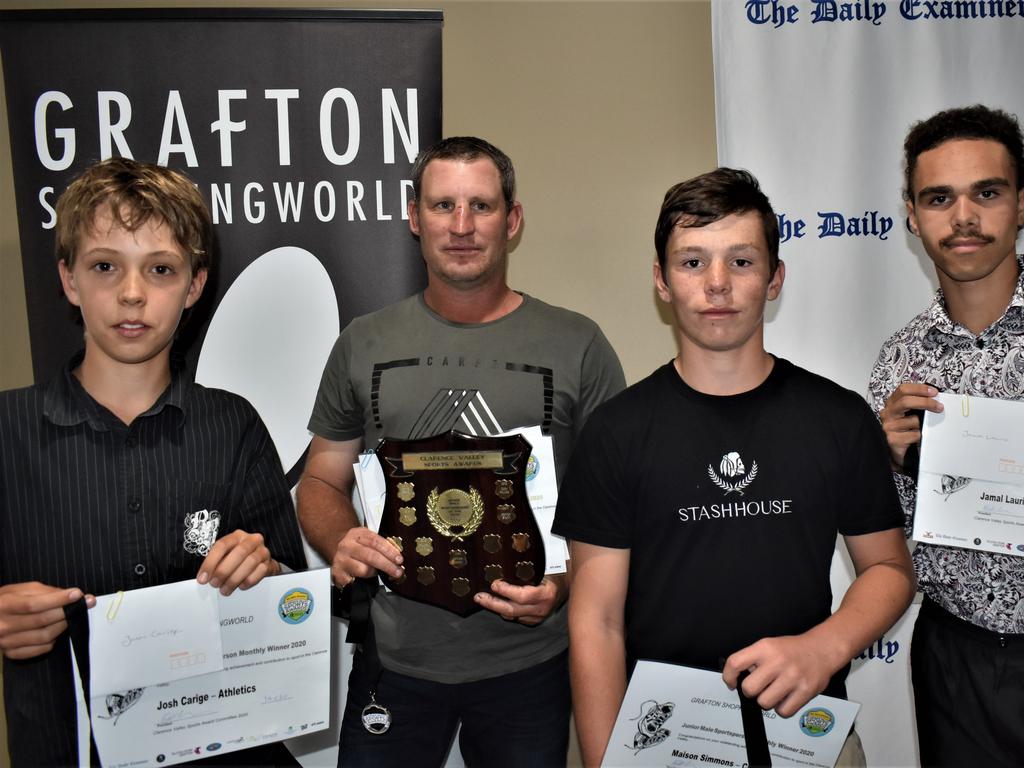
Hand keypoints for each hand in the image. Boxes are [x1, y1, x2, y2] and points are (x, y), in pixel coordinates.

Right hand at [0, 582, 94, 659]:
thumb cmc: (5, 602)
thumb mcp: (19, 590)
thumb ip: (42, 591)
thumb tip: (67, 595)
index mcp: (4, 605)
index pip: (33, 604)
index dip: (57, 600)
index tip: (77, 594)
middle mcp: (3, 626)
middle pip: (41, 621)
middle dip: (67, 611)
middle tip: (84, 604)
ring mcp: (7, 642)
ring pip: (44, 636)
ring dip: (63, 625)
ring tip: (71, 616)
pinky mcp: (12, 653)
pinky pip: (41, 649)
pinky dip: (54, 639)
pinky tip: (57, 629)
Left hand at [197, 530, 278, 595]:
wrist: (260, 562)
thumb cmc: (239, 560)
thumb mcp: (226, 556)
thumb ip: (216, 564)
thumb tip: (204, 578)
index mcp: (237, 536)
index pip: (222, 545)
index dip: (210, 562)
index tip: (203, 578)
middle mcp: (251, 540)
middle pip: (239, 552)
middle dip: (224, 571)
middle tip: (214, 584)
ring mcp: (262, 551)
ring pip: (250, 562)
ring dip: (235, 578)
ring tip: (225, 589)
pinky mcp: (269, 563)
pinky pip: (260, 572)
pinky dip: (248, 580)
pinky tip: (240, 586)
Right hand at [331, 526, 403, 587]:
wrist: (336, 551)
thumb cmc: (357, 546)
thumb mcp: (367, 539)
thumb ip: (380, 546)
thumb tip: (397, 558)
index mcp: (357, 534)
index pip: (375, 541)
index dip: (389, 551)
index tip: (399, 559)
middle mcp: (347, 546)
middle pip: (370, 556)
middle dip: (387, 565)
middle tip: (398, 571)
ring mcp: (341, 560)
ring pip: (363, 569)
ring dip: (375, 573)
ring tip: (381, 574)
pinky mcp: (338, 574)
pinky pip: (355, 580)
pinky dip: (364, 581)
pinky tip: (368, 580)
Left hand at [474, 577, 564, 625]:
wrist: (571, 587)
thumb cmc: (557, 573)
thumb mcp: (548, 568)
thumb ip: (531, 568)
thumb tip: (508, 559)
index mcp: (546, 594)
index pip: (522, 596)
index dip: (506, 591)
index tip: (494, 584)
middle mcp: (541, 608)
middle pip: (512, 610)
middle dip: (493, 603)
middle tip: (479, 597)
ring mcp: (538, 617)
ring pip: (512, 616)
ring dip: (496, 607)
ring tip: (483, 599)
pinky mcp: (535, 621)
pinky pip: (516, 618)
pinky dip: (506, 612)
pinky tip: (497, 604)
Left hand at [722, 634, 838, 716]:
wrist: (822, 649)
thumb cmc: (792, 650)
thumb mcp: (769, 645)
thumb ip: (753, 659)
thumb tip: (736, 678)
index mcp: (765, 648)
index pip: (735, 663)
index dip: (728, 676)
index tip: (731, 683)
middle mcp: (777, 661)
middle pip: (749, 688)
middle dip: (751, 691)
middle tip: (759, 687)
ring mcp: (792, 677)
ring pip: (764, 702)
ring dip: (766, 701)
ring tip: (774, 692)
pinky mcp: (805, 691)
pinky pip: (783, 711)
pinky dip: (781, 709)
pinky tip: (785, 698)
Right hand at [879, 382, 942, 469]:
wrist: (898, 452)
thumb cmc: (906, 431)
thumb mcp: (910, 414)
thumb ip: (917, 405)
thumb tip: (935, 398)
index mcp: (892, 404)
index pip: (903, 390)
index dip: (919, 389)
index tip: (934, 392)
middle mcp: (888, 413)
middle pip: (906, 401)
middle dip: (926, 402)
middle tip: (939, 406)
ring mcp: (888, 426)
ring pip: (914, 420)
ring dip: (923, 425)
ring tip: (923, 430)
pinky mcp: (892, 439)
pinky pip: (915, 435)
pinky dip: (921, 437)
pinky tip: (917, 439)